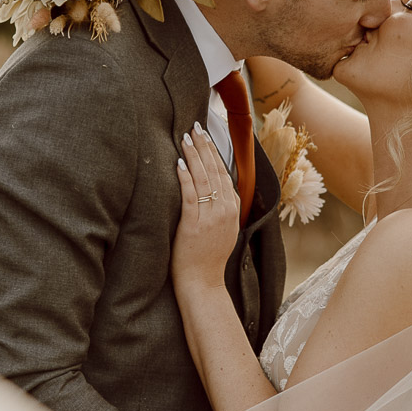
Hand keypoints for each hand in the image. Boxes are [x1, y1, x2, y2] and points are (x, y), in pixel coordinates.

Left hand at [171, 124, 240, 293]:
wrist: (203, 283)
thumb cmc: (208, 258)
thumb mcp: (223, 230)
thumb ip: (221, 210)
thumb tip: (215, 190)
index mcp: (232, 209)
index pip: (224, 173)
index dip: (214, 153)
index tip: (206, 137)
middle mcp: (224, 210)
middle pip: (215, 171)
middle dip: (205, 147)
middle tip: (195, 127)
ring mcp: (211, 217)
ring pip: (203, 178)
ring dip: (194, 155)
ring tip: (186, 138)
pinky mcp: (194, 224)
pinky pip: (190, 195)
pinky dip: (185, 177)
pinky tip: (179, 163)